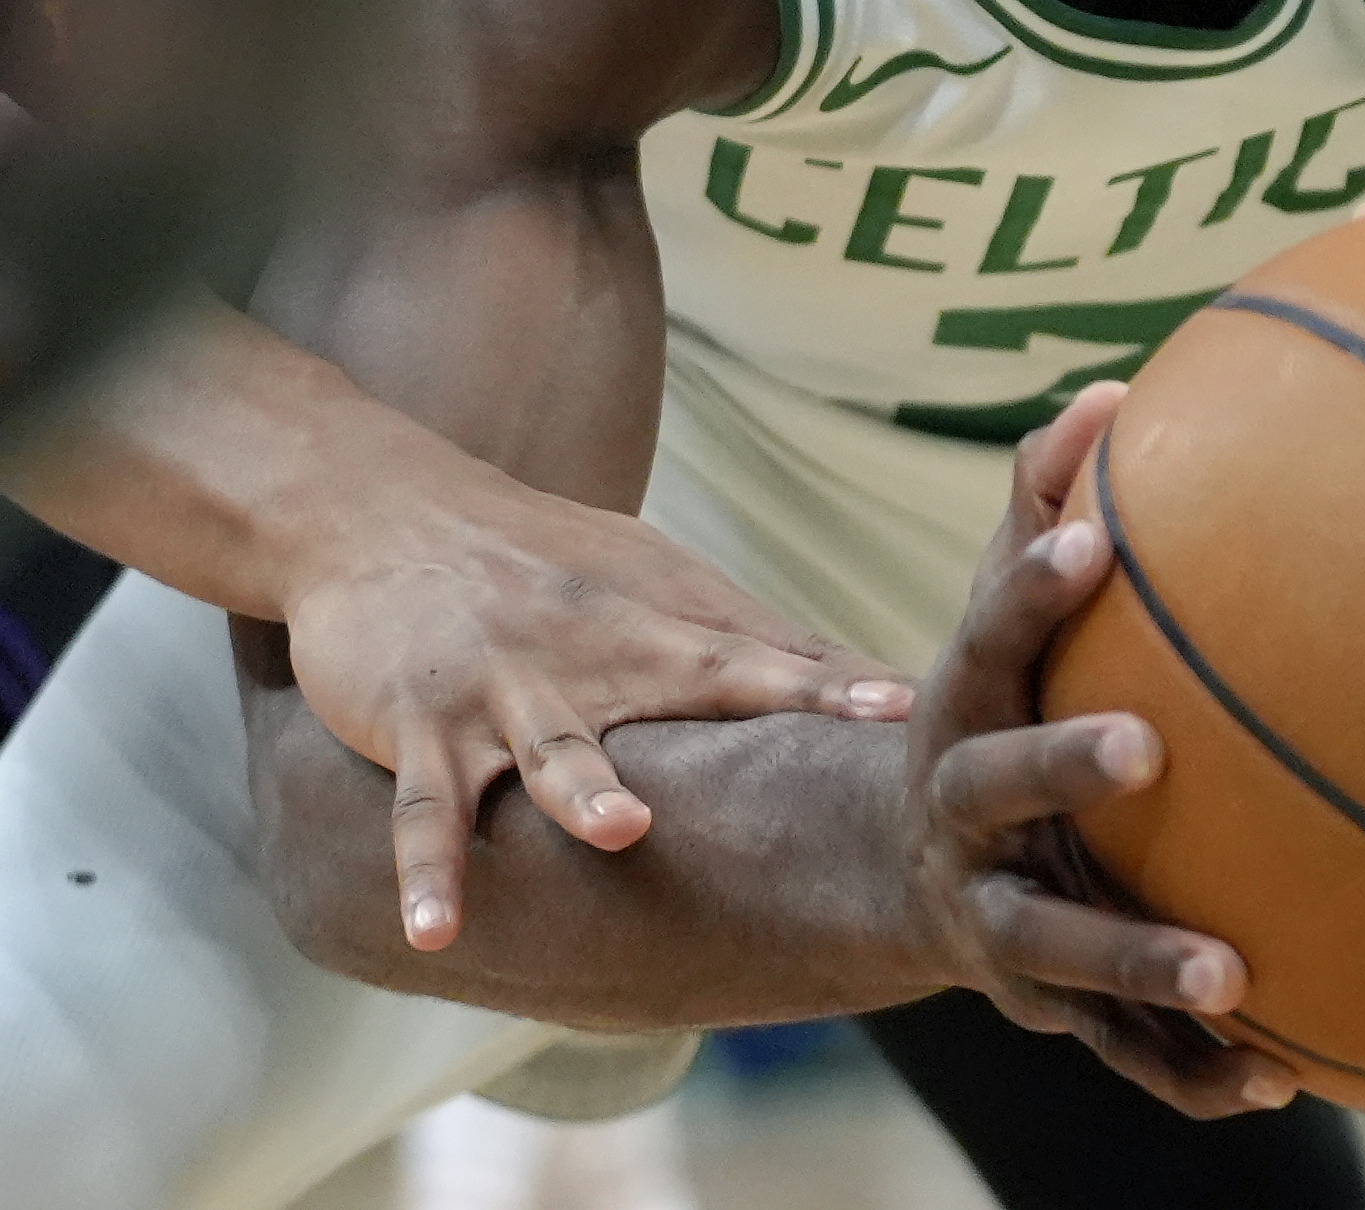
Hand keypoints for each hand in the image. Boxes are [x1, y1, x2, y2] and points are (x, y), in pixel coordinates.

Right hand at [283, 459, 912, 952]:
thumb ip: (750, 636)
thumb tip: (868, 681)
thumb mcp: (649, 576)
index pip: (768, 650)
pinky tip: (438, 931)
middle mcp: (594, 648)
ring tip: (623, 832)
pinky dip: (427, 871)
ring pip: (552, 747)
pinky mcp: (420, 725)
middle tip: (846, 733)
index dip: (838, 678)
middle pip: (694, 676)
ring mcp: (505, 688)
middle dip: (775, 699)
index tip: (909, 703)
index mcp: (658, 618)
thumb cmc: (540, 558)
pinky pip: (424, 810)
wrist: (378, 510)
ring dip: (586, 791)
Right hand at [899, 380, 1298, 1117]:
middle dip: (1064, 767)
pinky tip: (1282, 1079)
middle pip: (1003, 793)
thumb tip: (1110, 389)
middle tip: (1145, 749)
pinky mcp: (1050, 1007)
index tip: (1093, 545)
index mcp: (962, 711)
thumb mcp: (1001, 620)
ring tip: (1236, 974)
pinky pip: (1123, 1052)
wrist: (911, 871)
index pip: (989, 635)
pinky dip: (1193, 1073)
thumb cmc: (996, 706)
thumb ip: (1045, 509)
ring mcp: (1002, 922)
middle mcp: (966, 821)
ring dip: (1144, 966)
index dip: (1030, 589)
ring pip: (1064, 952)